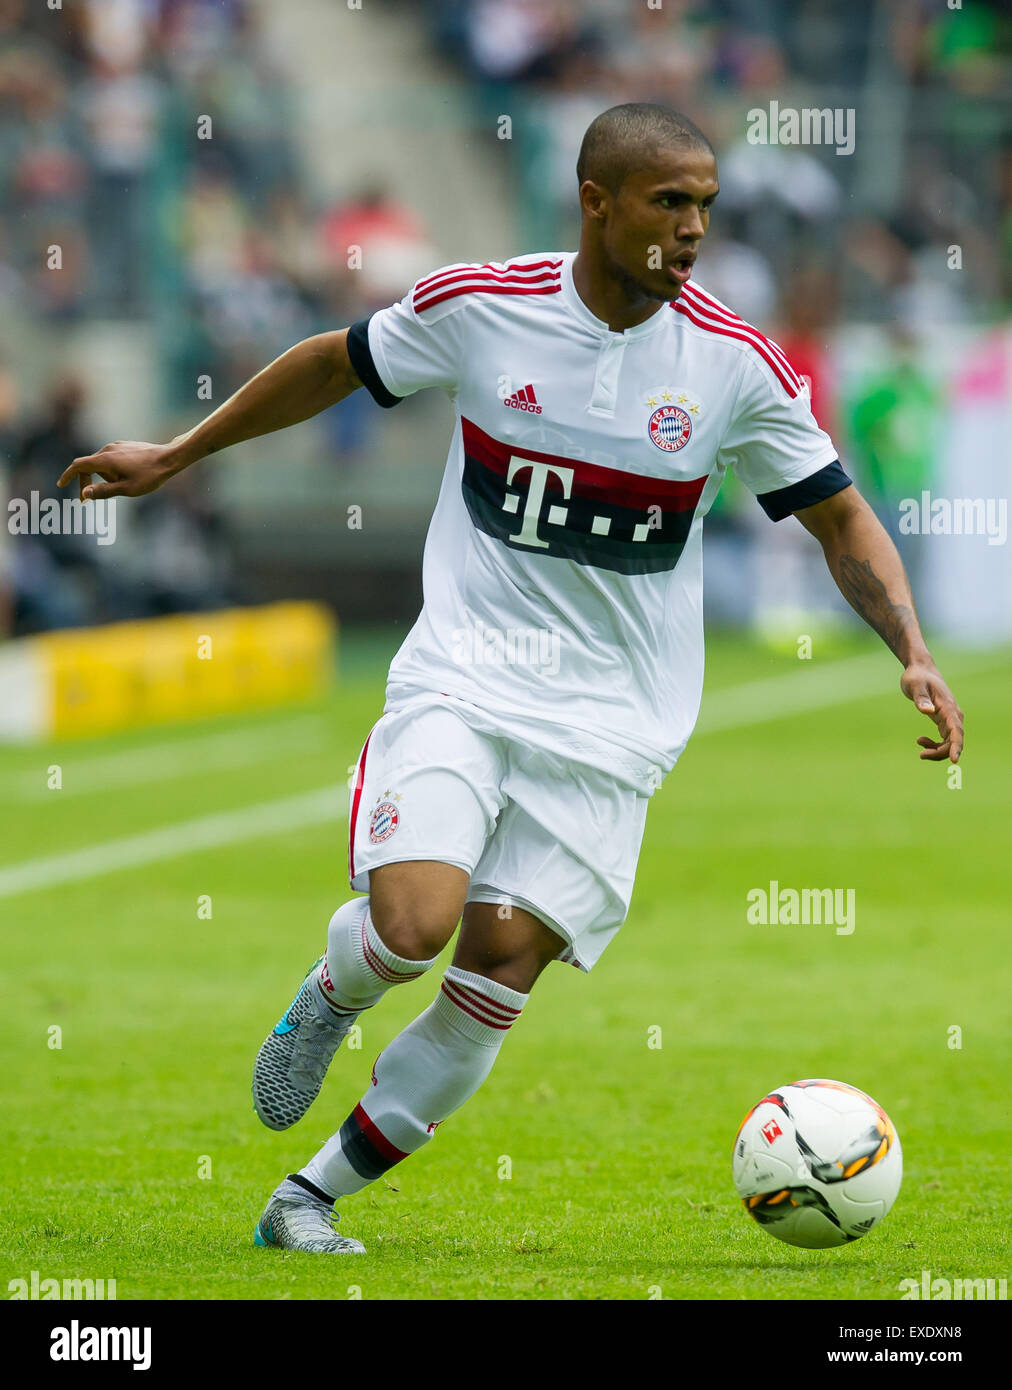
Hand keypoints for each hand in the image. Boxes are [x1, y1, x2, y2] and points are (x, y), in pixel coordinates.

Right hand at [57, 440, 180, 500]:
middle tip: (88, 500)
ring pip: (102, 464)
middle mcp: (108, 449)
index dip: (68, 476)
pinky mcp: (125, 446)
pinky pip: (112, 459)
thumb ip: (104, 491)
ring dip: (104, 477)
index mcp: (105, 460)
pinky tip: (129, 477)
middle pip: (89, 466)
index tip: (61, 485)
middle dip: (87, 483)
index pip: (78, 466)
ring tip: (124, 485)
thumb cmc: (150, 476)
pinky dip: (112, 470)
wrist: (169, 458)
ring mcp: (117, 446)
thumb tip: (85, 494)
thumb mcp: (126, 489)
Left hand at [900, 661, 963, 762]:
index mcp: (949, 708)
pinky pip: (945, 739)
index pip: (956, 730)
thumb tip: (928, 711)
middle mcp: (954, 715)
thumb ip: (921, 698)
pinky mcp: (945, 721)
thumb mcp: (915, 685)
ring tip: (919, 744)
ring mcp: (950, 719)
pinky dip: (934, 745)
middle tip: (921, 754)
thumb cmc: (917, 677)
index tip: (954, 760)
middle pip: (954, 740)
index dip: (956, 746)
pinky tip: (921, 740)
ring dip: (937, 750)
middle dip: (940, 752)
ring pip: (950, 742)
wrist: (921, 670)